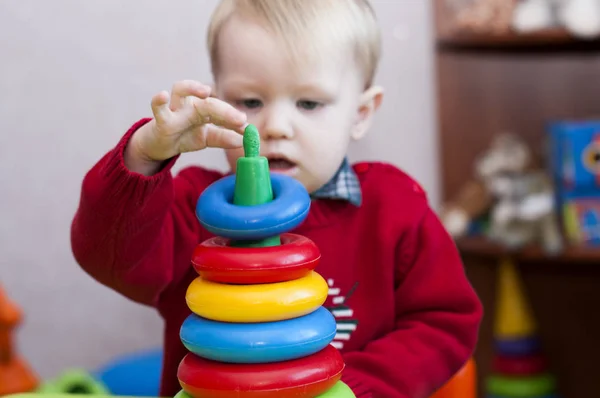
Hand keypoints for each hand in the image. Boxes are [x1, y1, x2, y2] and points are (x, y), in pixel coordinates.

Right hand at [125, 80, 246, 174]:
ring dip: (192, 87)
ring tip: (205, 91)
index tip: (247, 128)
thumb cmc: (184, 136)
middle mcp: (191, 104)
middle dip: (225, 110)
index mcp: (204, 109)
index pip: (222, 111)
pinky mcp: (160, 119)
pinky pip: (158, 107)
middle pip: (208, 102)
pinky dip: (158, 101)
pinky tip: (162, 95)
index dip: (234, 118)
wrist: (159, 144)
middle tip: (240, 120)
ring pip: (180, 90)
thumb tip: (244, 140)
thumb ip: (224, 138)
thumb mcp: (207, 139)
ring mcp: (174, 109)